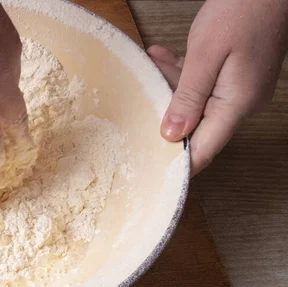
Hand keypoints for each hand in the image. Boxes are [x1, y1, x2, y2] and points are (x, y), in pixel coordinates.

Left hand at [147, 0, 287, 175]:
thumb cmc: (242, 9)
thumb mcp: (205, 54)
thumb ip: (187, 97)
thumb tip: (172, 134)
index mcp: (237, 104)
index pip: (204, 149)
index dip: (178, 163)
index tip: (152, 169)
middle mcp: (242, 103)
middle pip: (196, 124)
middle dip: (167, 111)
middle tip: (145, 92)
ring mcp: (241, 90)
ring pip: (197, 102)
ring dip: (172, 85)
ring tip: (155, 62)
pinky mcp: (238, 77)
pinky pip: (204, 85)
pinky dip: (184, 75)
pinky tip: (165, 57)